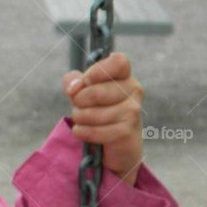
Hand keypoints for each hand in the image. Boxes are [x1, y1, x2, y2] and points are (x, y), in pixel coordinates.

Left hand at [62, 52, 143, 186]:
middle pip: (94, 91)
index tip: (84, 81)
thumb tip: (73, 86)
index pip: (118, 61)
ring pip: (91, 113)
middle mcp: (133, 90)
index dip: (96, 71)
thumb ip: (74, 83)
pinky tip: (84, 132)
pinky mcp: (127, 131)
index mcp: (124, 75)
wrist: (116, 145)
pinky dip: (82, 132)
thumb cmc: (98, 112)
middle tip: (80, 107)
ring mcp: (133, 111)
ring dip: (80, 118)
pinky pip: (93, 130)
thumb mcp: (83, 93)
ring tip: (85, 120)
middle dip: (78, 102)